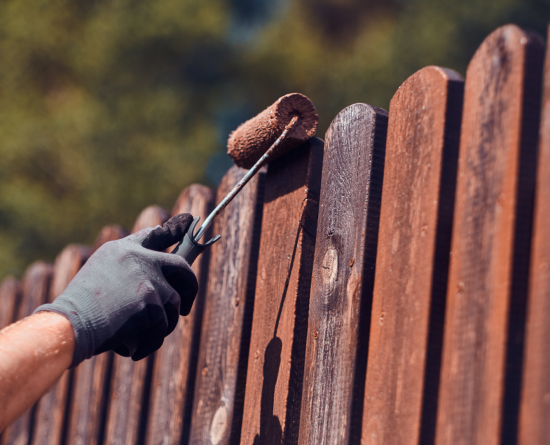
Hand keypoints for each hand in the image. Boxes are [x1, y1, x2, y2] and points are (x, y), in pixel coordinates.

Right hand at [34, 214, 197, 365]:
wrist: (68, 325)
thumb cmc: (80, 309)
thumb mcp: (99, 275)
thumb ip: (127, 268)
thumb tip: (156, 274)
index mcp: (123, 250)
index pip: (154, 235)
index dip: (174, 228)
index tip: (189, 219)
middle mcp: (138, 258)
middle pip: (181, 267)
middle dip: (190, 288)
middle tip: (186, 307)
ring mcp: (147, 278)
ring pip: (174, 303)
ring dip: (163, 324)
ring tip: (142, 335)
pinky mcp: (151, 301)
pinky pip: (163, 326)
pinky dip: (151, 341)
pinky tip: (133, 347)